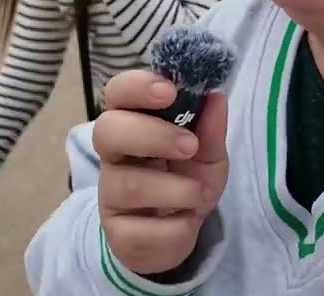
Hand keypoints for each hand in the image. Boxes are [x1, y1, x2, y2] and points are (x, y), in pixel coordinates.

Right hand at [96, 71, 228, 275]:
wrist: (177, 236)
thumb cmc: (187, 182)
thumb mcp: (209, 155)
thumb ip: (211, 130)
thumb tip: (215, 97)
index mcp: (134, 123)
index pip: (118, 93)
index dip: (137, 87)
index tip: (169, 91)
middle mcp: (115, 156)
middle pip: (107, 131)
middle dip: (152, 135)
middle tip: (190, 145)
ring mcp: (110, 194)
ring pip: (129, 185)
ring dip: (176, 189)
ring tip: (197, 194)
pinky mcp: (117, 233)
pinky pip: (144, 229)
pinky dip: (176, 226)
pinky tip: (184, 221)